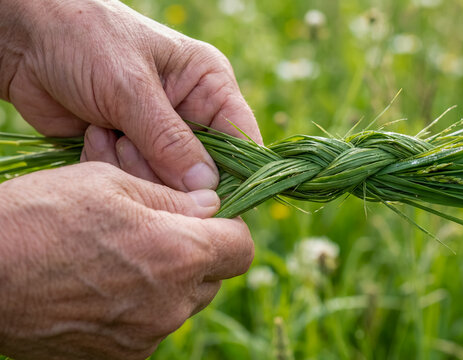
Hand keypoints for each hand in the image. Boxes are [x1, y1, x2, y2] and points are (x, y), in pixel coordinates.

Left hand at [0, 0, 260, 190]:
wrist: (22, 38)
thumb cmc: (84, 39)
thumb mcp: (131, 86)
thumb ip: (170, 141)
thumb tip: (208, 190)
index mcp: (208, 85)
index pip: (241, 139)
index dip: (236, 174)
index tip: (217, 202)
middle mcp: (191, 113)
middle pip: (204, 169)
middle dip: (169, 170)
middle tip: (132, 147)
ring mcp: (159, 135)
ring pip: (168, 181)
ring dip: (135, 168)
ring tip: (108, 134)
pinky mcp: (129, 151)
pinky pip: (136, 181)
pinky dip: (114, 169)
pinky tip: (93, 137)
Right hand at [0, 162, 253, 359]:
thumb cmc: (40, 218)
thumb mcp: (110, 184)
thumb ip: (174, 198)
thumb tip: (211, 206)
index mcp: (179, 255)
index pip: (242, 247)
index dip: (229, 228)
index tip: (206, 218)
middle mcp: (170, 305)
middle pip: (213, 278)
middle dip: (197, 253)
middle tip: (158, 232)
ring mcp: (144, 338)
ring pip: (183, 304)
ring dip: (169, 281)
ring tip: (124, 257)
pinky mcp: (118, 358)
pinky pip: (151, 328)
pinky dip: (142, 307)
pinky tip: (105, 285)